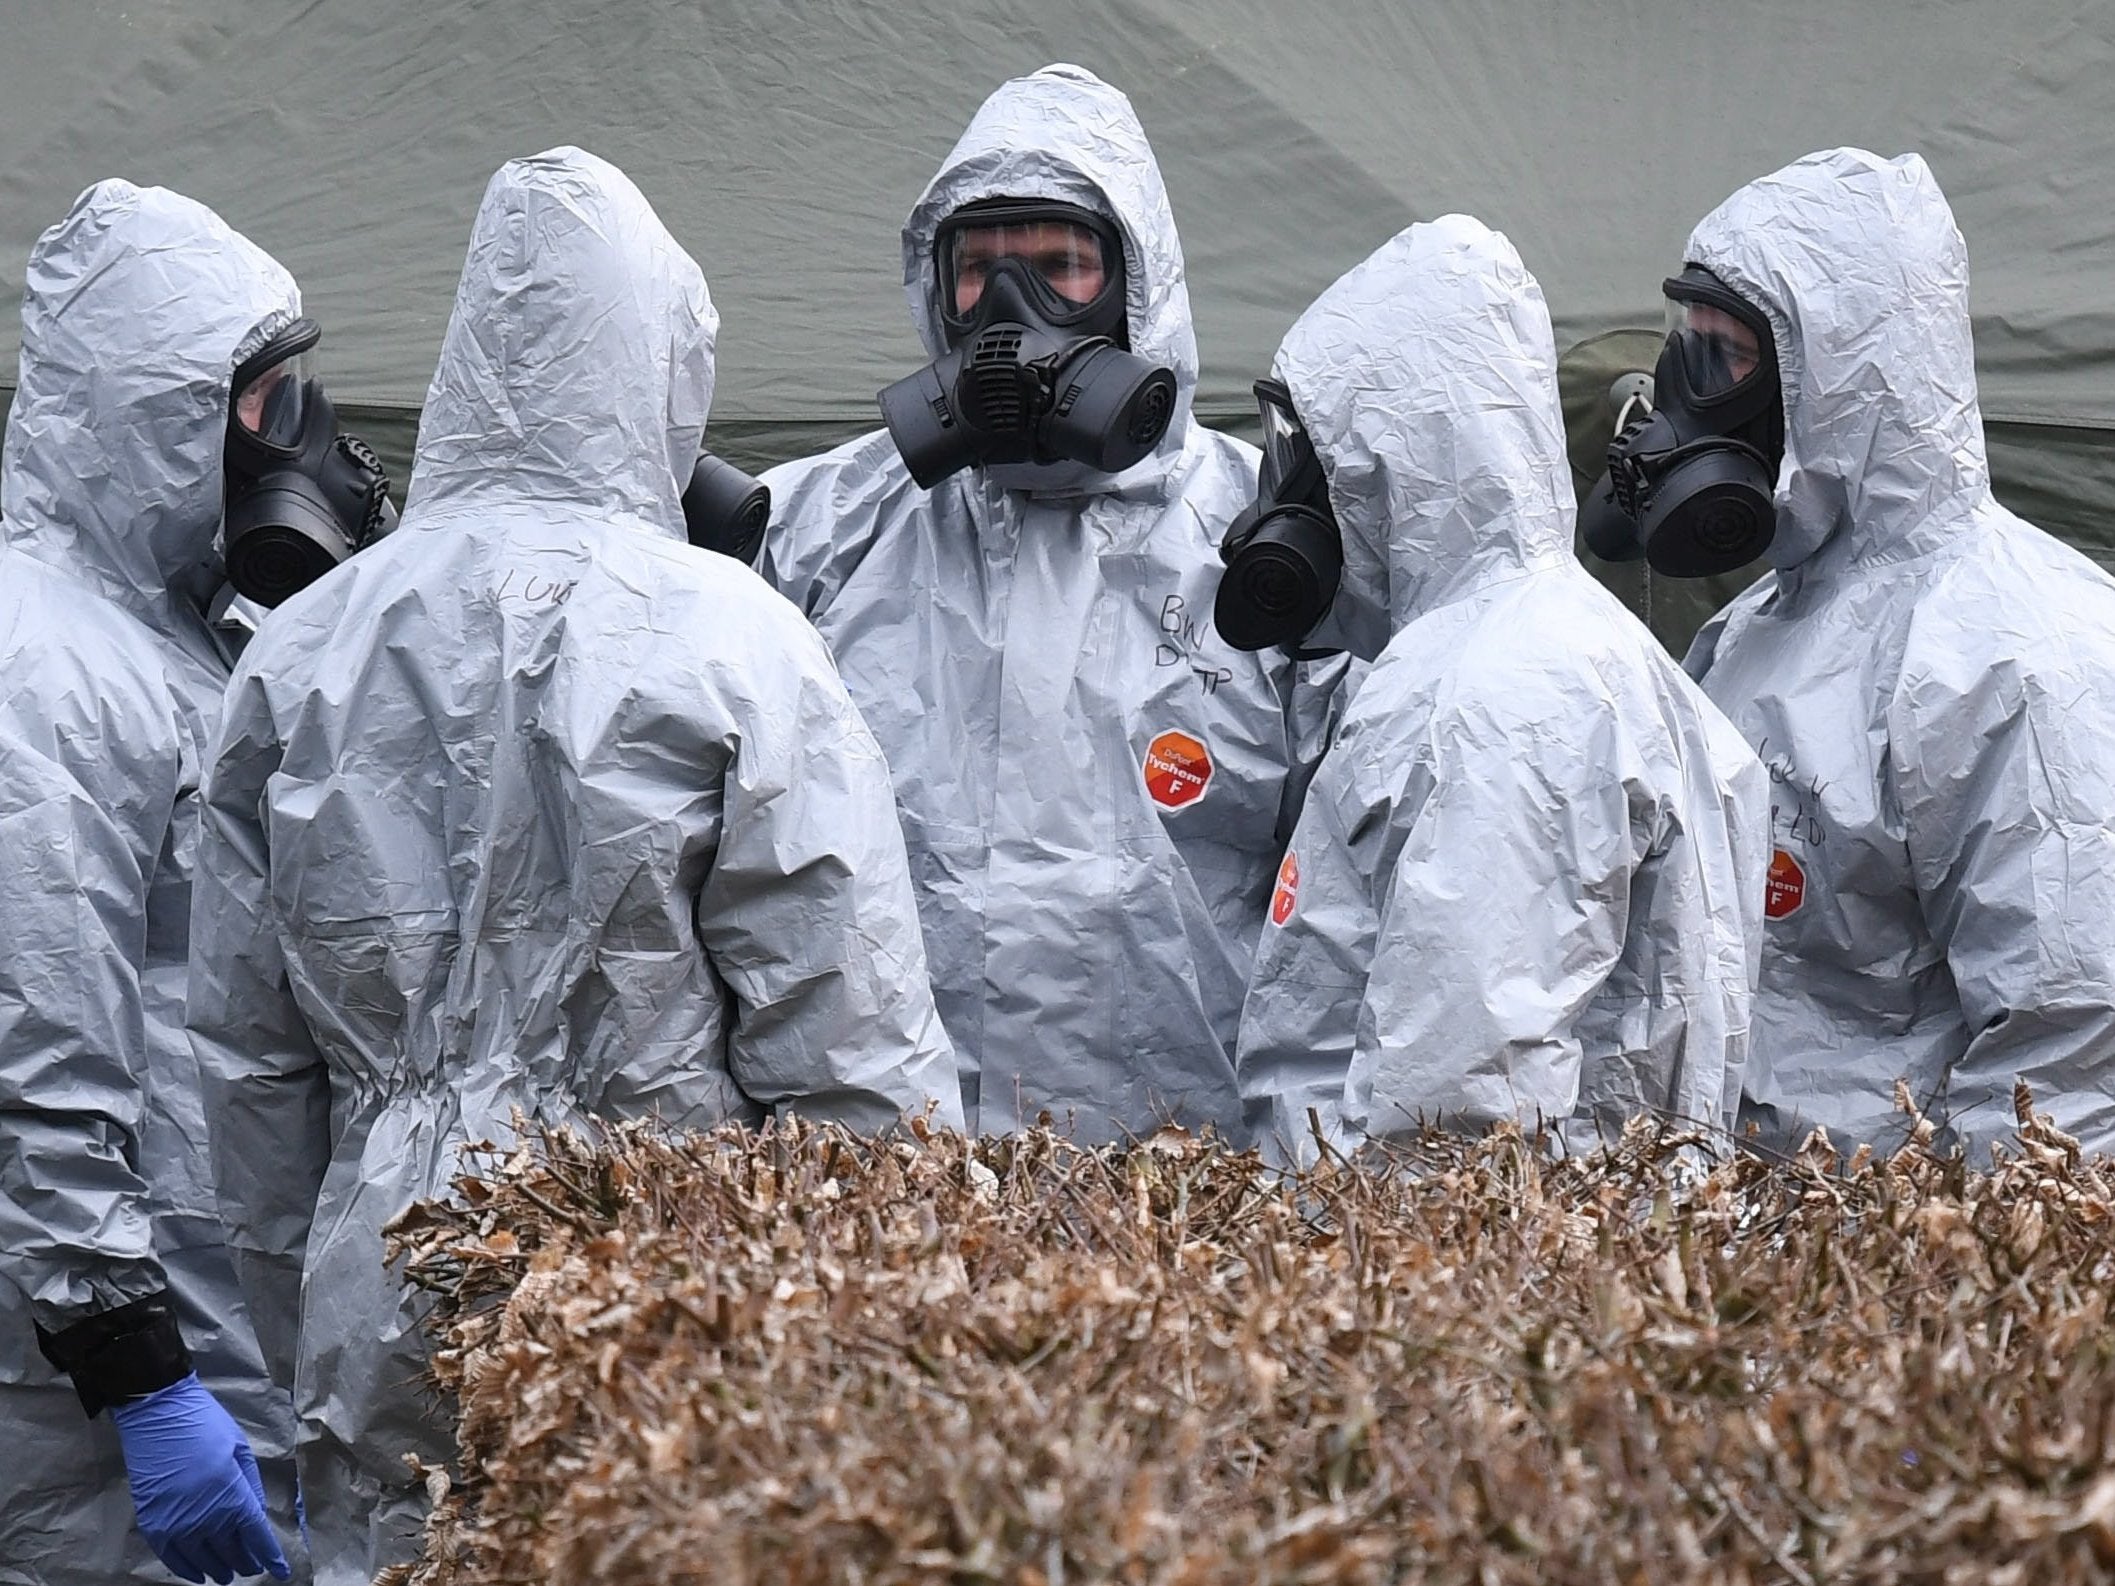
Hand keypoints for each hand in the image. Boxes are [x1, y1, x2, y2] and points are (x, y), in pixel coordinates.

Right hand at [109, 1374, 290, 1582]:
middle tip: (253, 1568)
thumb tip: (256, 1514)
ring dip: (218, 1570)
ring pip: (203, 1560)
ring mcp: (177, 1525)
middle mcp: (207, 1518)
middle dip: (246, 1563)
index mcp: (233, 1496)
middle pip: (232, 1552)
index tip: (281, 1571)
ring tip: (228, 1575)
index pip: (257, 1537)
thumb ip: (251, 1486)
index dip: (271, 1557)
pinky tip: (197, 1574)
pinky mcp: (153, 1525)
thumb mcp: (240, 1450)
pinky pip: (171, 1558)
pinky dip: (186, 1569)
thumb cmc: (206, 1425)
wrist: (158, 1415)